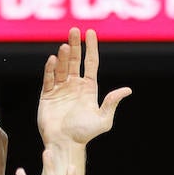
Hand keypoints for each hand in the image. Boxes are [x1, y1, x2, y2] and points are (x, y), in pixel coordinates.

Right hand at [37, 28, 131, 148]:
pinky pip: (48, 79)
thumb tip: (127, 90)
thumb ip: (112, 103)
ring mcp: (60, 89)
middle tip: (74, 30)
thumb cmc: (84, 134)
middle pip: (74, 60)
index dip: (90, 47)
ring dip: (62, 56)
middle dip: (75, 45)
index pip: (90, 62)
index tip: (90, 32)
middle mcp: (74, 85)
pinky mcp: (47, 96)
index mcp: (88, 88)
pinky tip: (52, 60)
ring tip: (64, 46)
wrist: (65, 144)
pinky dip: (50, 69)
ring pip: (61, 67)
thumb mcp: (103, 120)